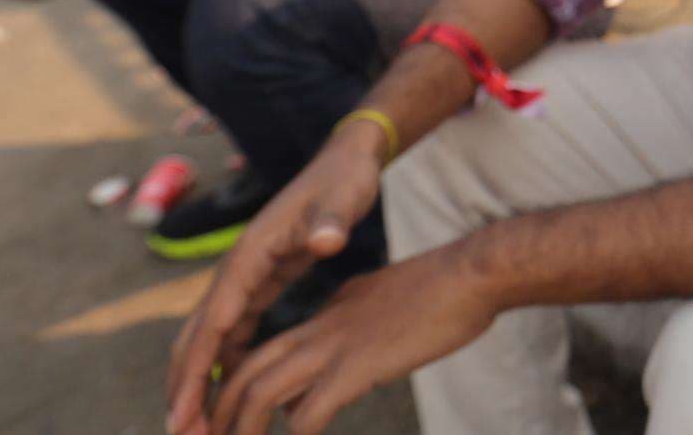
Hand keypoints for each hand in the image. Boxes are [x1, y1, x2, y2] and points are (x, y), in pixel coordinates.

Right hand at [167, 129, 384, 433]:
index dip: (195, 373)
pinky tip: (228, 392)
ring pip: (211, 336)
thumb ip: (332, 222)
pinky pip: (233, 329)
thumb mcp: (344, 198)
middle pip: (198, 335)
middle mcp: (237, 267)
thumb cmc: (345, 179)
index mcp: (249, 254)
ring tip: (200, 428)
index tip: (183, 416)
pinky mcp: (262, 280)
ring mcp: (247, 275)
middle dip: (185, 387)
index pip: (212, 324)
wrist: (347, 159)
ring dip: (202, 380)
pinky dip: (224, 361)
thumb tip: (326, 241)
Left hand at [201, 244, 501, 434]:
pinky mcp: (356, 366)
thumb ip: (357, 332)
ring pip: (260, 392)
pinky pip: (306, 412)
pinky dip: (295, 434)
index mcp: (329, 313)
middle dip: (219, 412)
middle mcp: (321, 327)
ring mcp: (336, 346)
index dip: (241, 388)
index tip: (229, 420)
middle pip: (247, 371)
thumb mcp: (388, 307)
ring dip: (240, 430)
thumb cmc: (446, 292)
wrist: (473, 273)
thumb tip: (340, 369)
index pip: (267, 352)